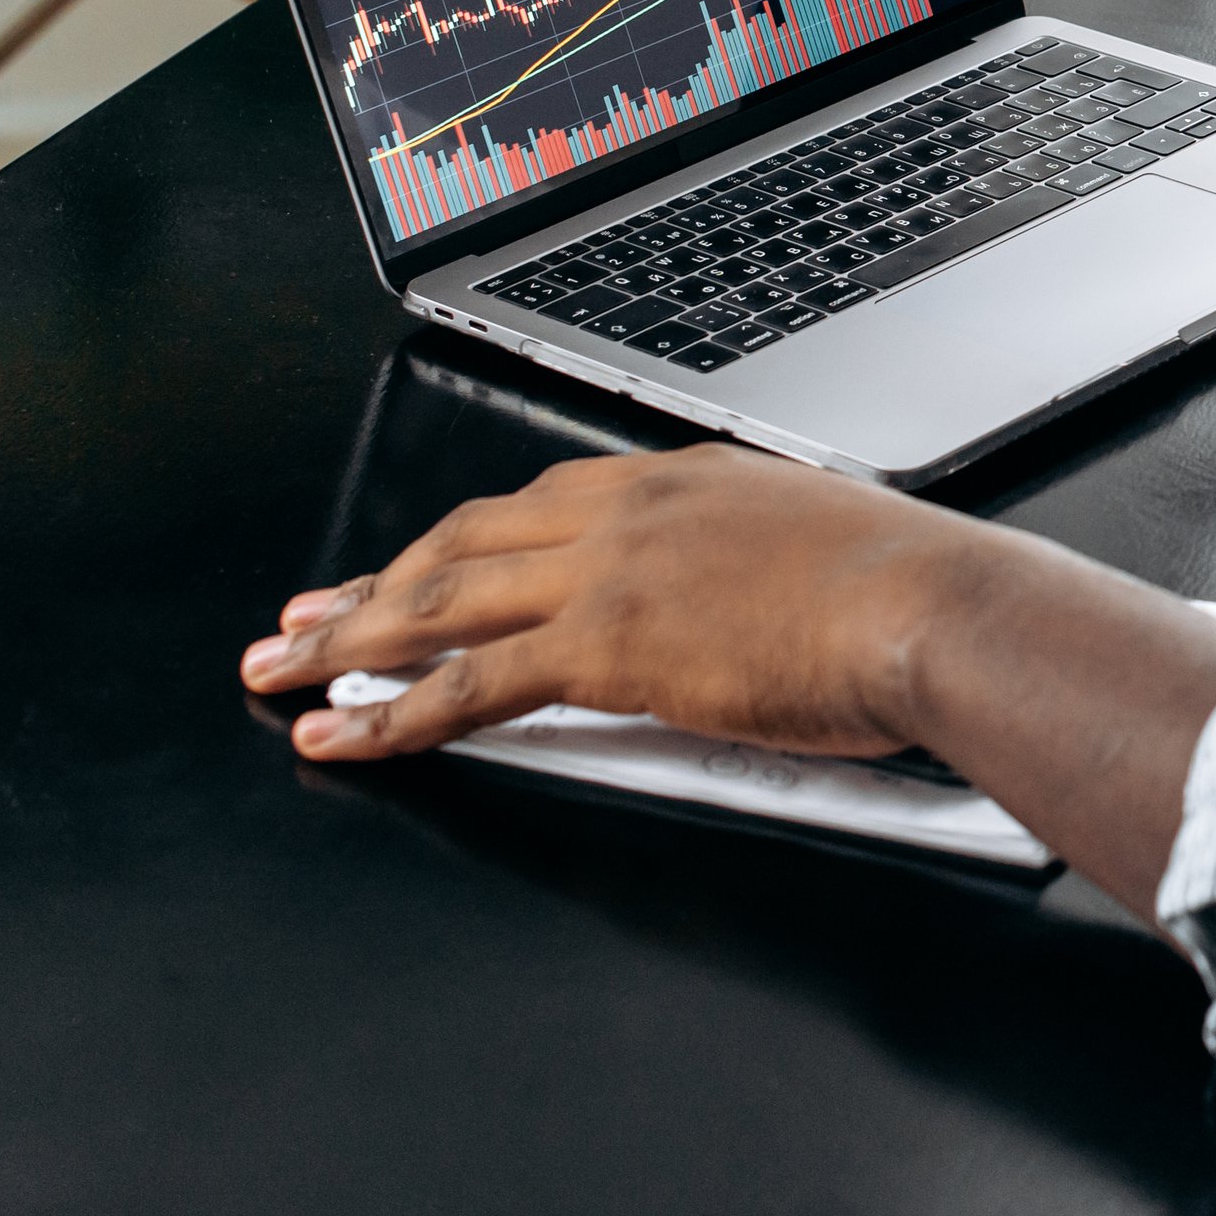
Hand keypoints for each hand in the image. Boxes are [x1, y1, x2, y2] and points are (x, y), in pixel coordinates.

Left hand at [237, 443, 1215, 919]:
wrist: (936, 606)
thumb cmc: (912, 589)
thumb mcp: (826, 547)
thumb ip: (766, 566)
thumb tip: (764, 605)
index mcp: (683, 479)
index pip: (536, 504)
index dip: (458, 541)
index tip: (411, 566)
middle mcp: (630, 509)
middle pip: (463, 540)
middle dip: (371, 583)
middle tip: (300, 616)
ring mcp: (610, 572)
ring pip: (441, 602)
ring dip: (346, 639)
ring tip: (280, 671)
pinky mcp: (605, 645)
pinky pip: (469, 683)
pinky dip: (393, 713)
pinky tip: (344, 736)